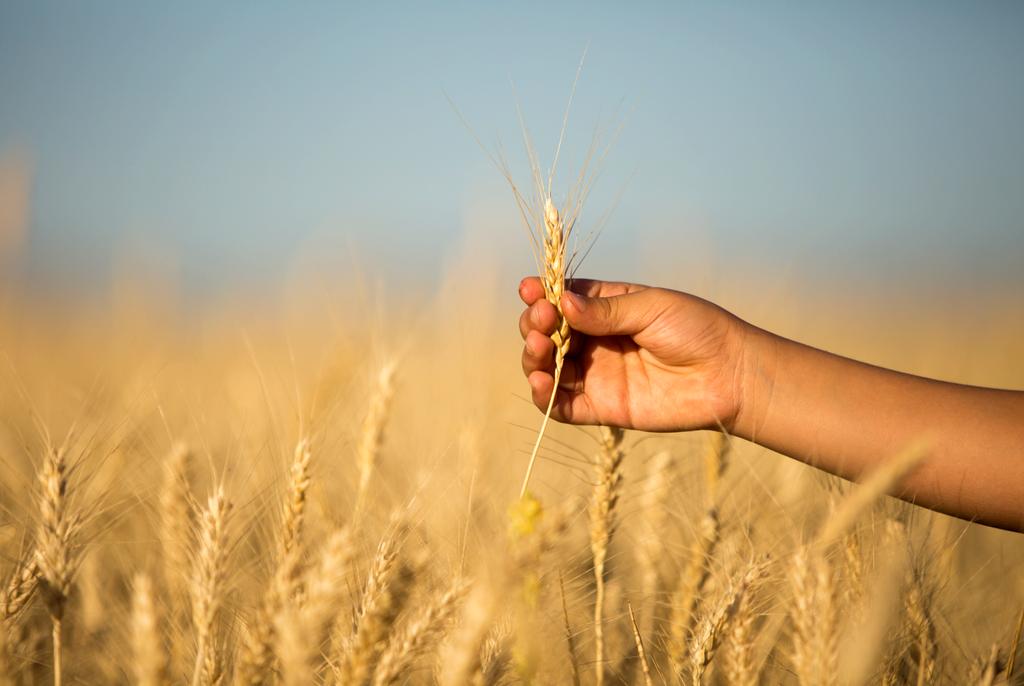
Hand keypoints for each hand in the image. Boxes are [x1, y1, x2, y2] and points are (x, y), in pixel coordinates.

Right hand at [518, 277, 751, 432]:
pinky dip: (544, 396)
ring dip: (533, 357)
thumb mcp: (651, 307)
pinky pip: (561, 405)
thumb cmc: (698, 330)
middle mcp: (595, 340)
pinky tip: (541, 382)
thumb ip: (606, 310)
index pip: (561, 299)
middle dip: (535, 325)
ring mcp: (596, 374)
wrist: (730, 376)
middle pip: (547, 332)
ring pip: (547, 367)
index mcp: (606, 308)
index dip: (541, 294)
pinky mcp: (601, 407)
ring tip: (540, 348)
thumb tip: (562, 303)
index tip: (529, 290)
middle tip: (542, 321)